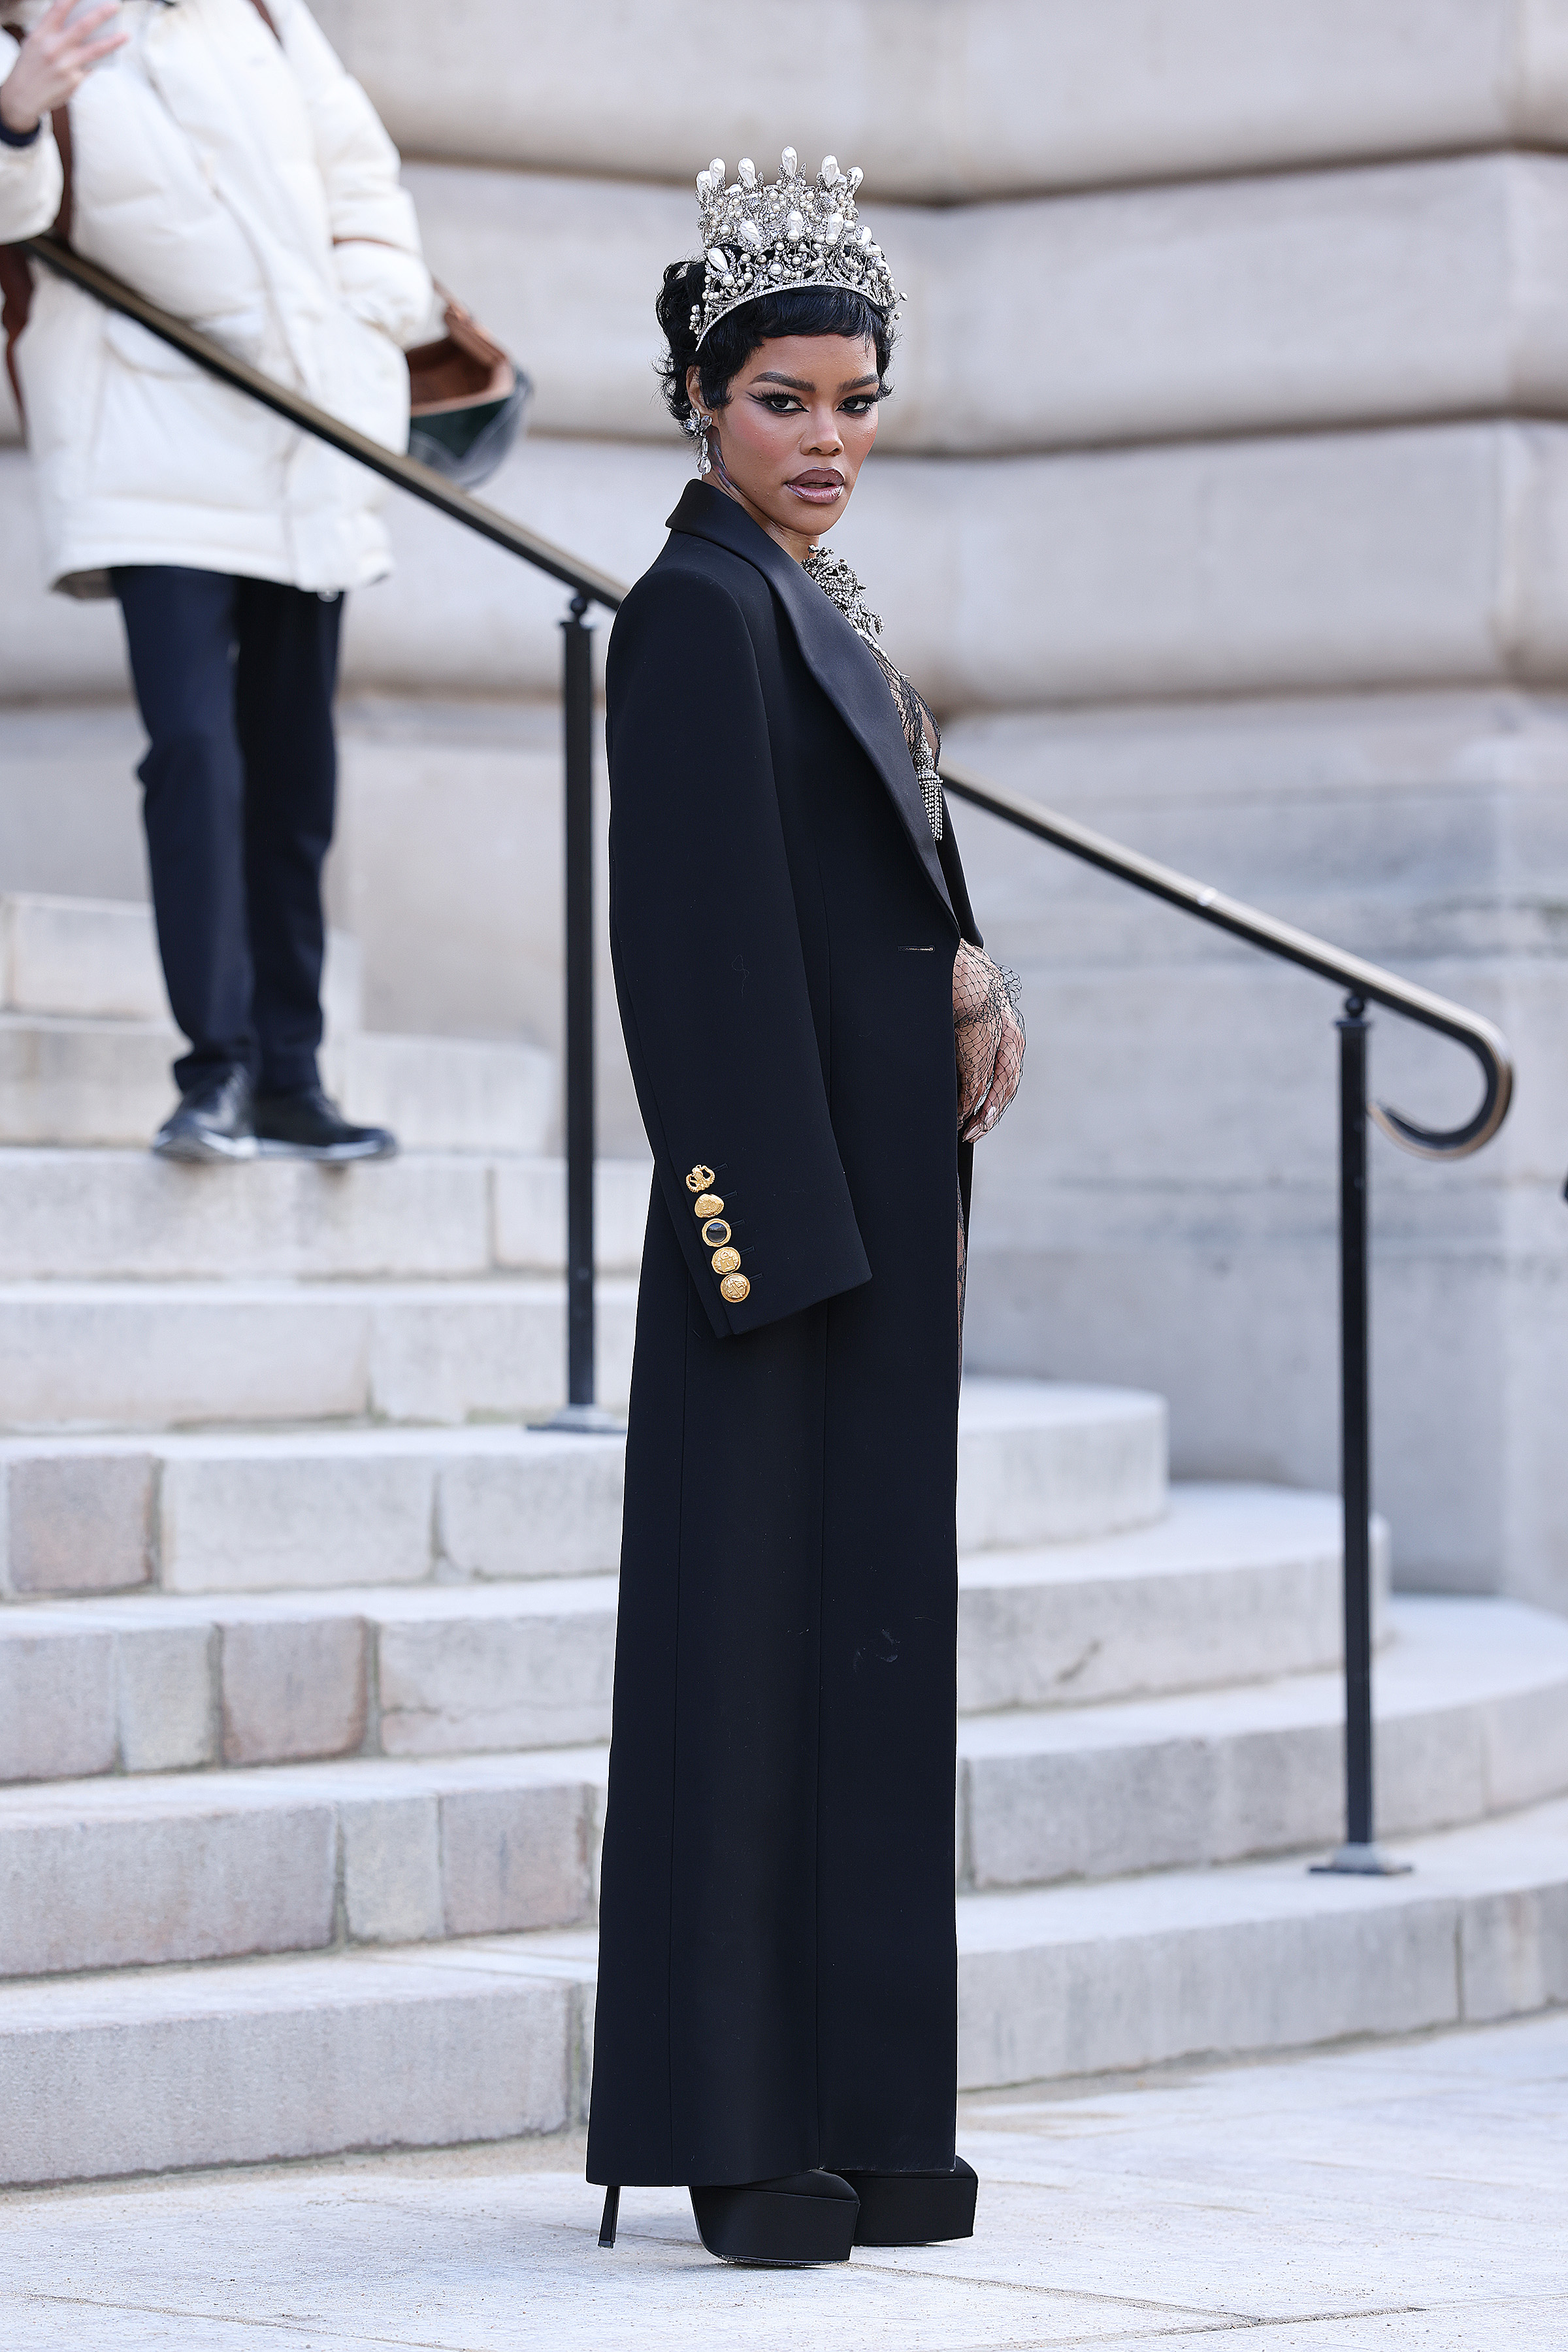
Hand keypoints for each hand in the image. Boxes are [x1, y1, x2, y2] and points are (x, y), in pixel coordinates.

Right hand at [1, 0, 124, 135]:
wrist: (22, 97)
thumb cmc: (31, 65)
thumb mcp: (35, 43)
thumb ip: (53, 31)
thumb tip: (83, 25)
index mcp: (41, 35)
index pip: (59, 9)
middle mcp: (54, 49)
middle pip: (82, 27)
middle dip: (101, 15)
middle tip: (116, 6)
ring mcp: (65, 66)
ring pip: (95, 50)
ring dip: (113, 42)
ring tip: (126, 35)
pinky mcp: (74, 81)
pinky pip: (91, 67)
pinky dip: (100, 59)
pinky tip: (110, 53)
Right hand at [954, 939, 1024, 1142]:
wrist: (971, 980)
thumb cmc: (970, 992)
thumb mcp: (979, 1017)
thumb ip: (977, 1036)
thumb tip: (964, 1046)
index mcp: (1013, 1038)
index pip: (1007, 1077)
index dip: (995, 1099)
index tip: (981, 1116)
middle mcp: (1012, 1049)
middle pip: (1005, 1092)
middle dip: (989, 1117)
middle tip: (973, 1134)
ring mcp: (999, 1057)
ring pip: (994, 1096)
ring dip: (980, 1118)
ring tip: (967, 1134)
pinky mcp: (982, 1061)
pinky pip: (976, 1091)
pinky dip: (966, 1107)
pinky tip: (957, 1118)